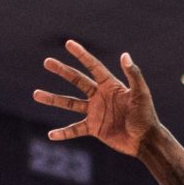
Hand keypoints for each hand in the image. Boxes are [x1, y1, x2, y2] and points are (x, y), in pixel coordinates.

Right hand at [34, 39, 159, 155]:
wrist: (146, 141)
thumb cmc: (146, 116)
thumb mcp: (141, 94)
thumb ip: (133, 75)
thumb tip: (125, 54)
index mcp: (111, 86)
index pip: (93, 67)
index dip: (81, 55)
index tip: (68, 43)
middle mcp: (100, 97)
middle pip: (77, 81)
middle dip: (62, 70)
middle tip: (47, 62)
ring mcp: (95, 112)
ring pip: (69, 104)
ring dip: (53, 99)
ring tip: (36, 94)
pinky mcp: (94, 128)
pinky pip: (75, 129)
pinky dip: (64, 133)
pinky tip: (51, 135)